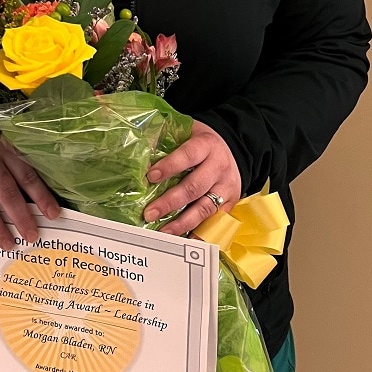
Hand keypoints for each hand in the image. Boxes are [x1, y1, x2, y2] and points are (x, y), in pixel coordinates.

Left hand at [142, 120, 240, 235]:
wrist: (232, 148)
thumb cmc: (201, 141)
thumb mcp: (187, 132)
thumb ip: (167, 139)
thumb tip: (139, 151)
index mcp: (206, 145)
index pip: (188, 155)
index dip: (169, 166)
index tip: (150, 176)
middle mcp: (219, 167)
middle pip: (194, 187)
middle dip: (170, 202)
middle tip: (149, 213)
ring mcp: (226, 187)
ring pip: (204, 208)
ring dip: (182, 222)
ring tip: (163, 231)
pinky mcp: (230, 203)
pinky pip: (213, 221)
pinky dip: (198, 233)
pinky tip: (183, 240)